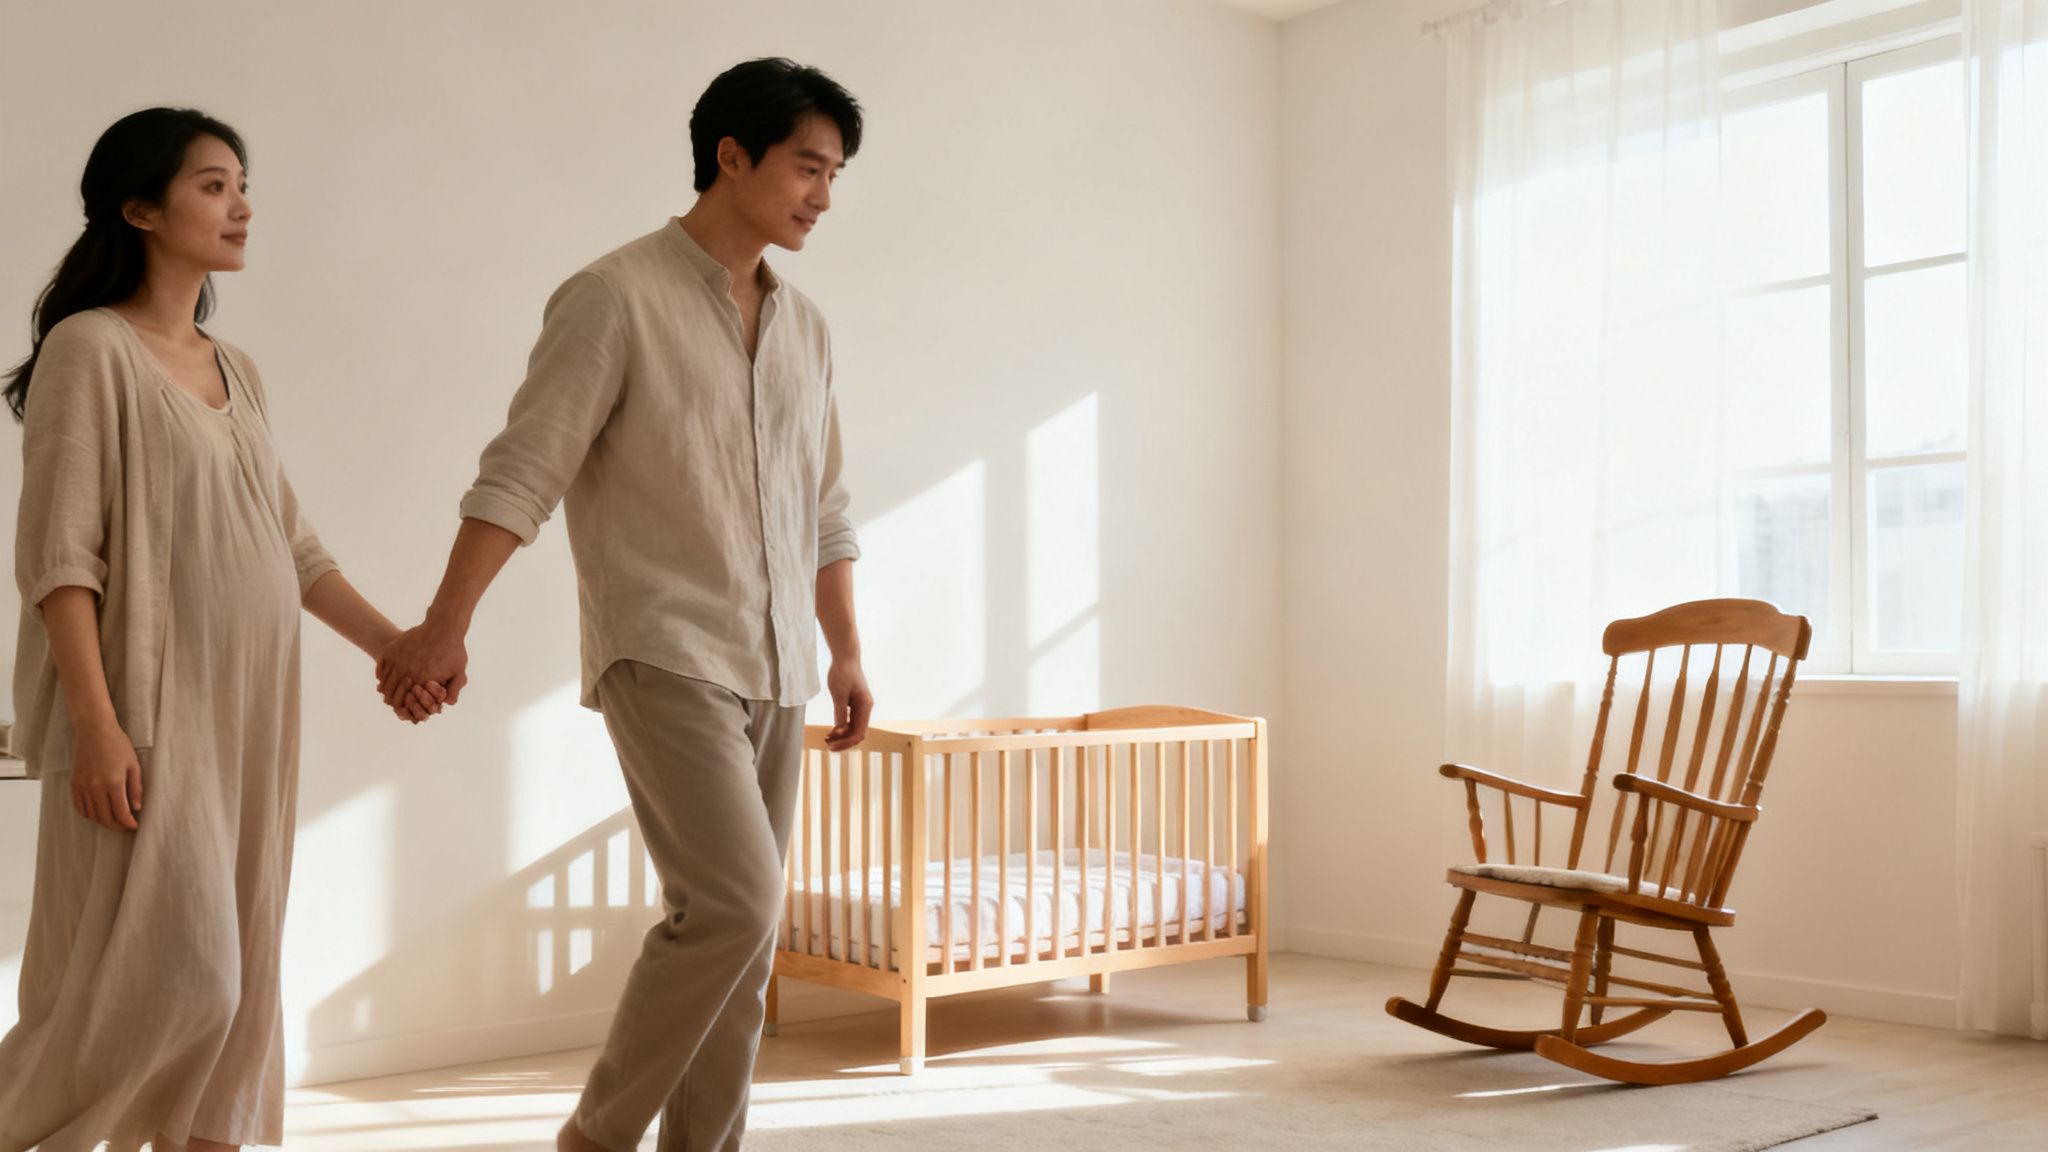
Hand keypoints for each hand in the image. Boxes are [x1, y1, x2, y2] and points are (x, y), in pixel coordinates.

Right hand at [71, 716, 142, 830]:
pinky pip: (79, 807)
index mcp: (113, 782)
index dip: (129, 823)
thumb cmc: (117, 744)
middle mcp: (95, 787)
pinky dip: (89, 814)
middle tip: (126, 826)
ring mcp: (82, 786)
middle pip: (105, 818)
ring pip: (92, 815)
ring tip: (114, 820)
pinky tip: (98, 813)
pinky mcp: (73, 783)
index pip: (121, 813)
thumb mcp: (133, 765)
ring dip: (103, 822)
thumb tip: (137, 808)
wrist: (93, 730)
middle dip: (117, 826)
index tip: (135, 826)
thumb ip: (136, 788)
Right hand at [377, 619, 469, 719]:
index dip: (405, 706)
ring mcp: (397, 660)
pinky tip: (385, 678)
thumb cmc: (453, 650)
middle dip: (393, 700)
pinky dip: (382, 675)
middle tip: (394, 702)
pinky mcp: (391, 650)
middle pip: (392, 694)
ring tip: (389, 692)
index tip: (405, 707)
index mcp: (422, 680)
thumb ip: (453, 691)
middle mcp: (407, 671)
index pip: (406, 702)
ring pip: (385, 682)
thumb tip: (446, 705)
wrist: (443, 626)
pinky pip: (381, 668)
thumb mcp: (459, 672)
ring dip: (386, 689)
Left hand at [824, 656, 871, 751]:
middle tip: (827, 746)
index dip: (846, 742)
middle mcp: (866, 708)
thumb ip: (840, 713)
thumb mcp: (838, 694)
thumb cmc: (842, 673)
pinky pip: (851, 721)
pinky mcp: (855, 704)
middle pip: (858, 733)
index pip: (859, 732)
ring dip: (842, 736)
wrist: (846, 657)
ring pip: (854, 728)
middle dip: (844, 741)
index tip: (831, 745)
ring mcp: (862, 706)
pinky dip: (842, 728)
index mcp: (865, 706)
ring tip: (827, 739)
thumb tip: (840, 732)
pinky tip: (831, 731)